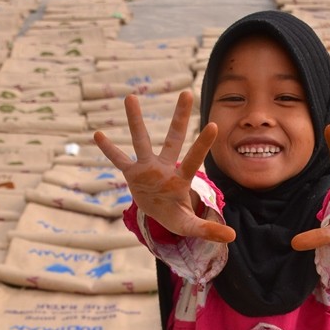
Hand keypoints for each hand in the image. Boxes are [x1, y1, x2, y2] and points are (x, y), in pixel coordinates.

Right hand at [93, 91, 234, 242]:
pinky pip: (119, 160)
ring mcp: (148, 168)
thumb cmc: (176, 216)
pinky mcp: (132, 173)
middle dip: (180, 118)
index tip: (214, 125)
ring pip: (142, 140)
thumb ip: (208, 229)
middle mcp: (165, 167)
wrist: (158, 214)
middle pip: (173, 139)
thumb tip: (232, 237)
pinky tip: (98, 134)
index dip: (202, 144)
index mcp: (181, 179)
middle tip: (186, 92)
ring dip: (135, 121)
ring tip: (130, 97)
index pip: (193, 159)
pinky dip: (109, 149)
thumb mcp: (190, 226)